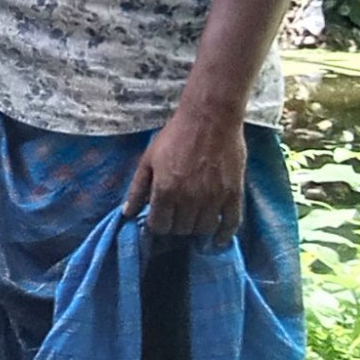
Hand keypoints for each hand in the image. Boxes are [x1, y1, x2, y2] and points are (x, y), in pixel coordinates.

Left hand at [128, 96, 248, 239]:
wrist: (210, 118)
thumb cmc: (175, 136)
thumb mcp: (148, 160)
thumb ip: (137, 189)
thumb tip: (126, 213)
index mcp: (165, 190)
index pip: (159, 226)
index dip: (155, 226)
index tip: (157, 221)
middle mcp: (189, 198)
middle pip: (181, 229)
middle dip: (175, 227)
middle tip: (175, 217)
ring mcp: (213, 197)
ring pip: (203, 229)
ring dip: (195, 229)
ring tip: (192, 221)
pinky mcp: (233, 193)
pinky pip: (231, 223)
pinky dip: (224, 236)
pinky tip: (217, 241)